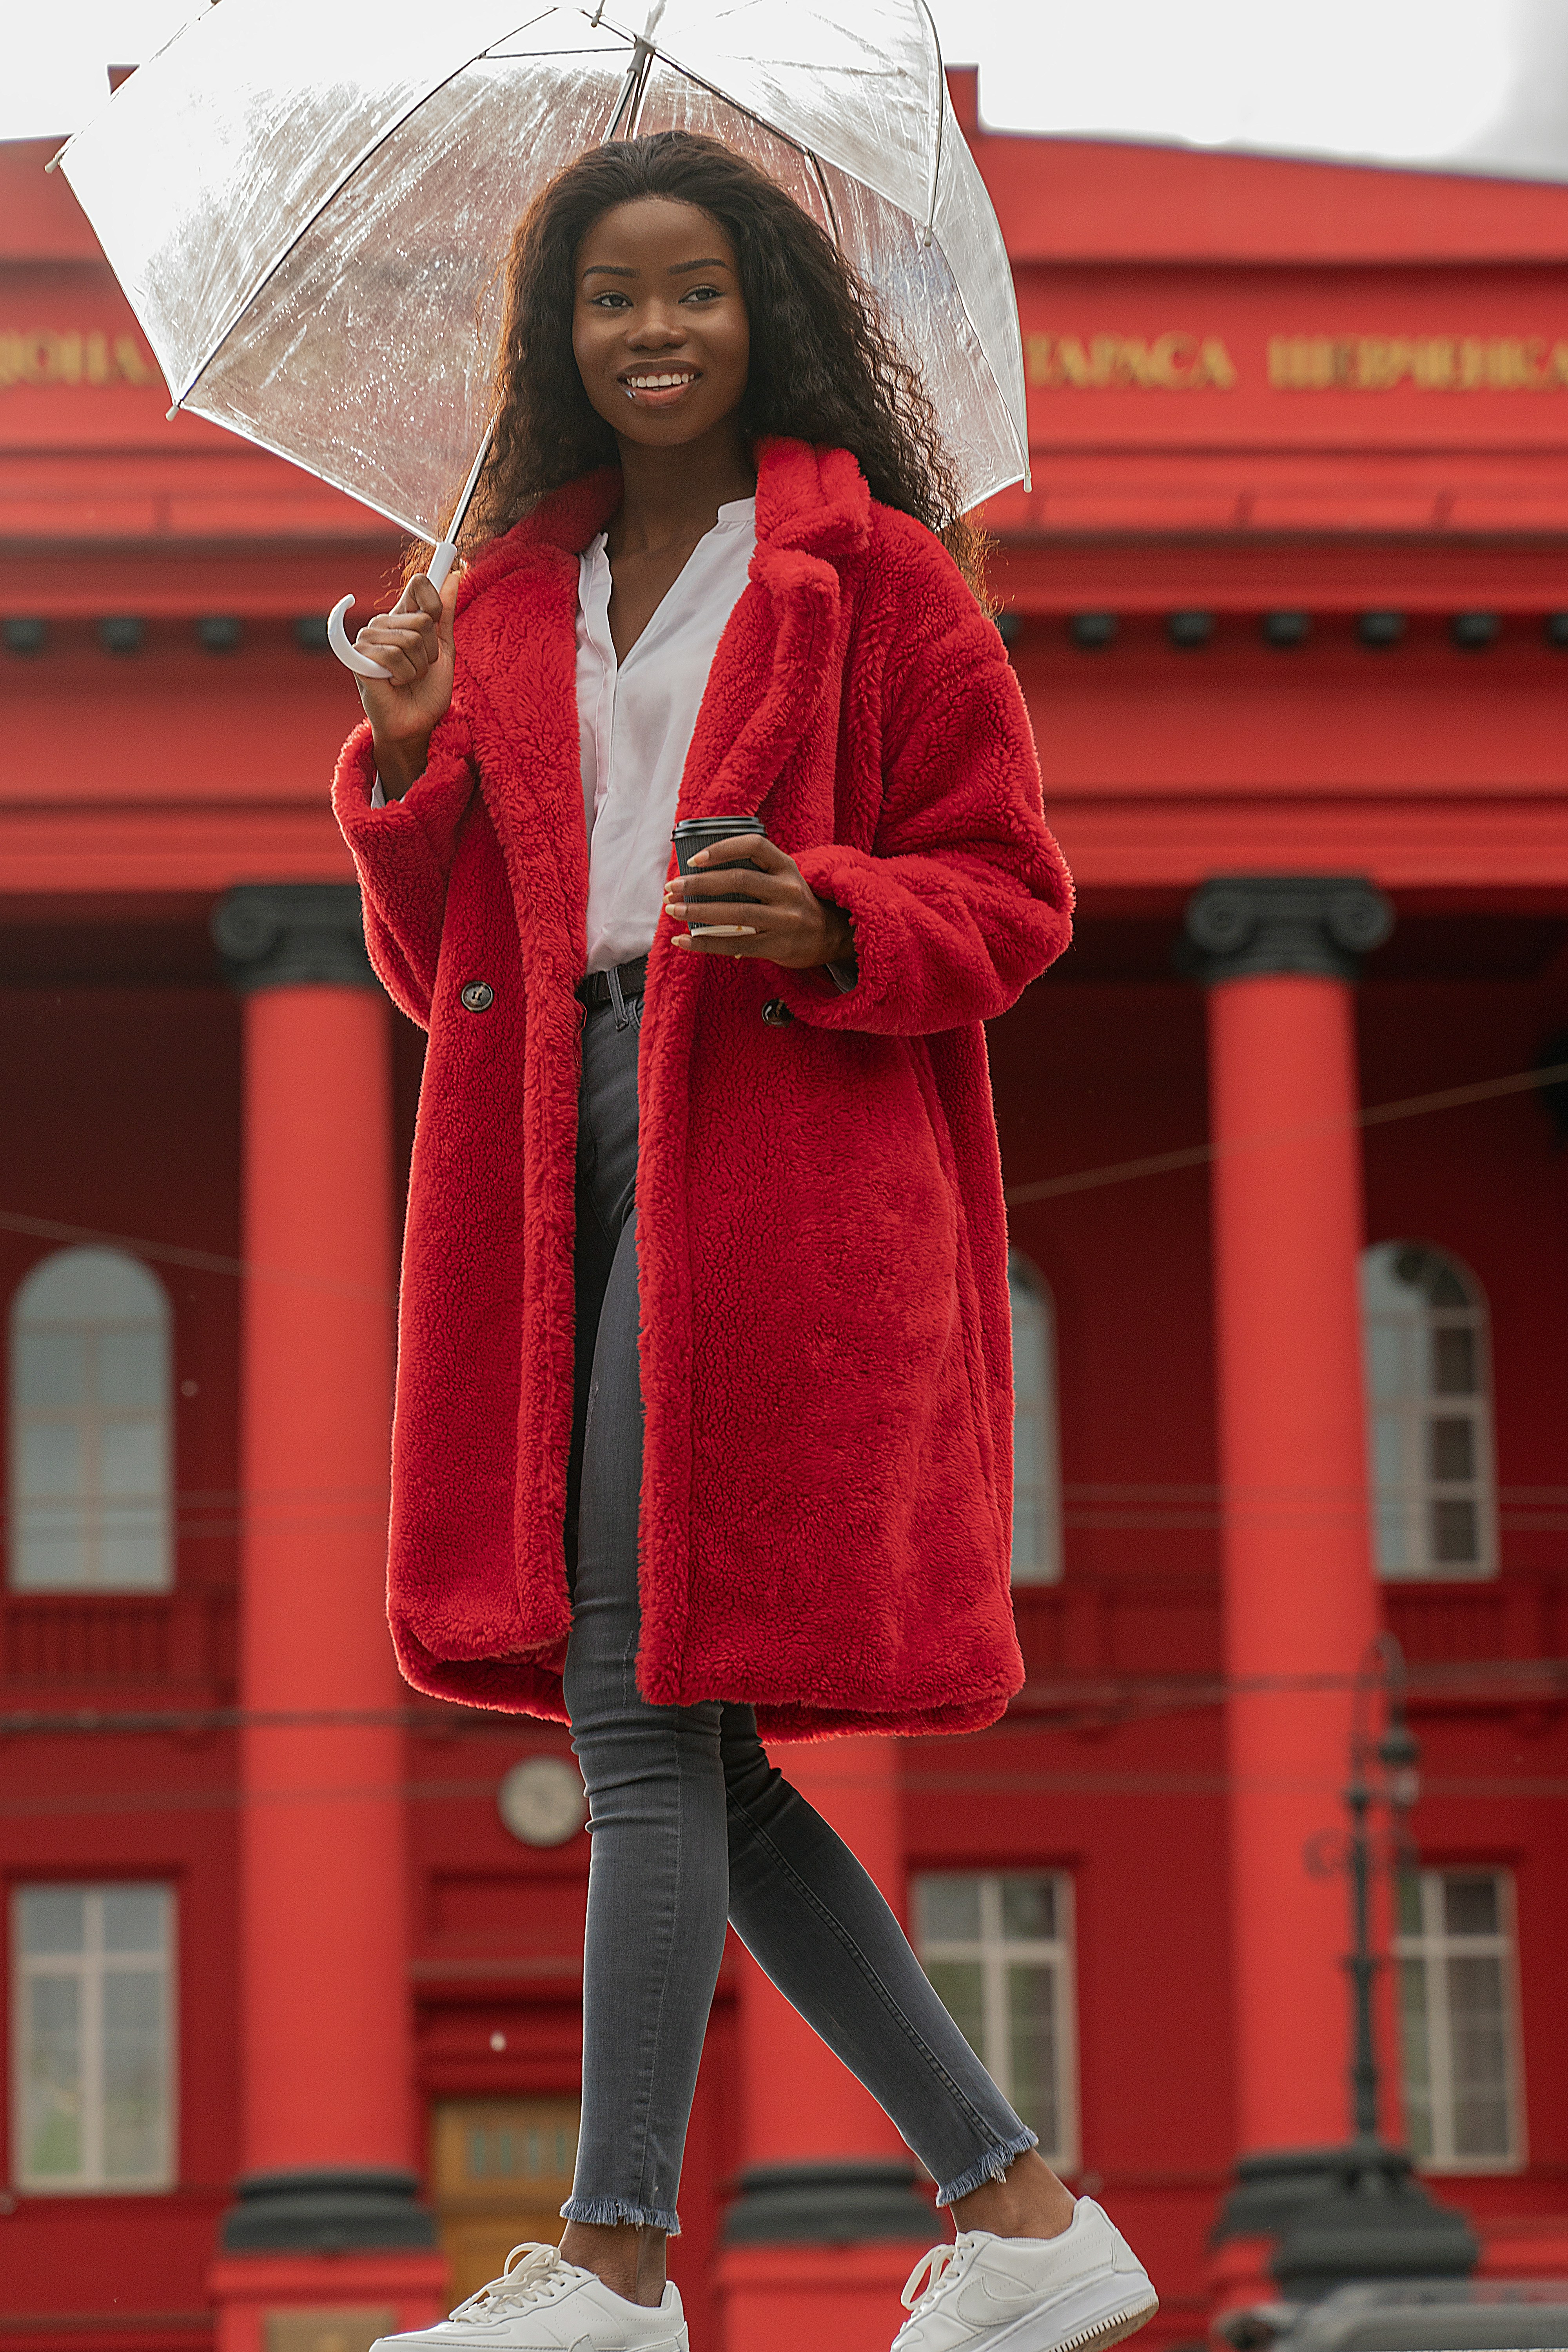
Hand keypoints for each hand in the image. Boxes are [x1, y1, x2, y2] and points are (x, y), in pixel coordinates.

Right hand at [353, 568, 459, 797]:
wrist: (415, 724)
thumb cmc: (427, 691)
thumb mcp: (444, 651)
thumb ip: (446, 615)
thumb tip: (454, 576)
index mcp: (403, 616)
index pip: (419, 584)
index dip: (435, 601)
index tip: (437, 620)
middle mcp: (384, 622)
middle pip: (422, 619)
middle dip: (431, 651)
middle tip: (421, 668)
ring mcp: (369, 637)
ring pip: (410, 639)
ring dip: (418, 667)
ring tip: (408, 678)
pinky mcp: (359, 656)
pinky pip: (393, 654)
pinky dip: (404, 675)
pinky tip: (395, 683)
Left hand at [663, 835, 852, 969]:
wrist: (828, 936)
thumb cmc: (793, 903)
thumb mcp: (783, 877)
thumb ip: (753, 870)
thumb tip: (698, 871)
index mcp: (786, 867)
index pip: (753, 846)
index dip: (722, 849)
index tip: (694, 859)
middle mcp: (787, 890)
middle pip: (738, 881)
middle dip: (699, 884)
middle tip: (672, 887)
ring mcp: (784, 920)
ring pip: (735, 913)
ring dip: (697, 912)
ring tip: (673, 910)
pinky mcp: (777, 946)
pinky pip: (734, 945)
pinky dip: (704, 944)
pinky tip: (682, 942)